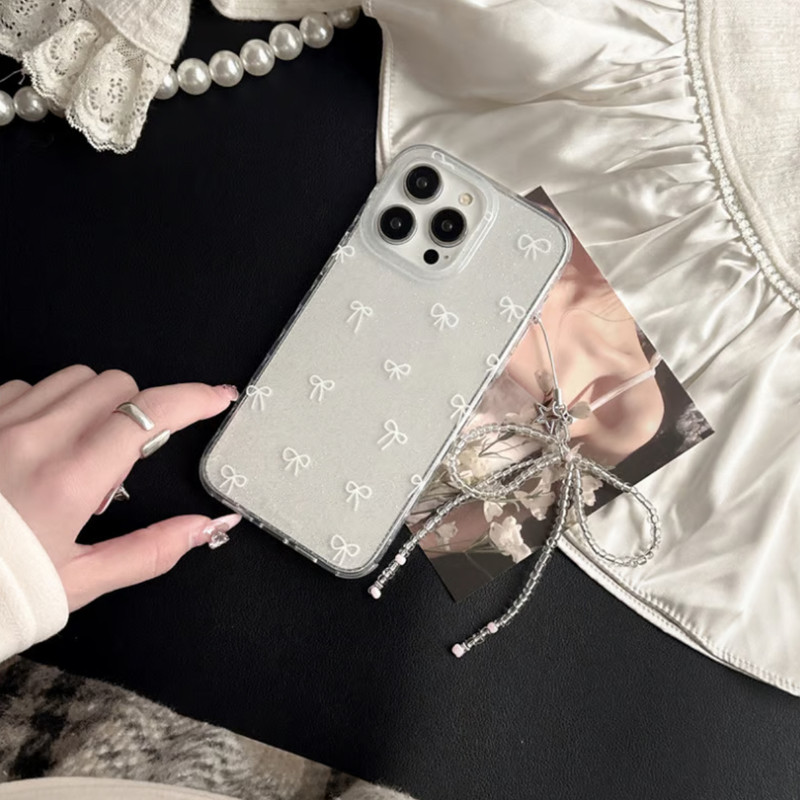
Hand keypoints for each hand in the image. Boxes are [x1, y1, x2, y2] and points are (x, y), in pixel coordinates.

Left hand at [0, 365, 241, 610]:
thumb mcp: (80, 581)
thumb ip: (151, 550)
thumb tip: (208, 525)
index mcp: (68, 480)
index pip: (148, 414)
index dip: (195, 399)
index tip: (218, 398)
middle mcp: (34, 439)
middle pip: (116, 384)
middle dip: (139, 408)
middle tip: (125, 459)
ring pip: (73, 378)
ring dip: (94, 404)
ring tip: (79, 452)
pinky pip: (27, 386)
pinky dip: (49, 405)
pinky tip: (39, 444)